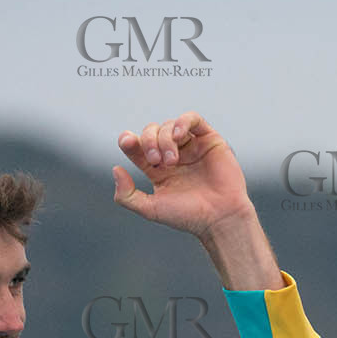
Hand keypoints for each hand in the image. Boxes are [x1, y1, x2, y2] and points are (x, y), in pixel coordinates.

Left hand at [112, 112, 253, 239]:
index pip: (136, 146)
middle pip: (151, 132)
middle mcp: (173, 154)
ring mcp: (191, 146)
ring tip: (172, 160)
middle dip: (148, 142)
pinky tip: (179, 136)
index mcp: (157, 169)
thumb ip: (126, 196)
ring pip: (169, 125)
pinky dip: (182, 122)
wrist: (220, 218)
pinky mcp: (209, 139)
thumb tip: (116, 169)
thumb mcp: (150, 210)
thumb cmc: (188, 216)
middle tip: (156, 161)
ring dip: (165, 139)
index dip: (128, 140)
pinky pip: (193, 119)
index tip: (127, 142)